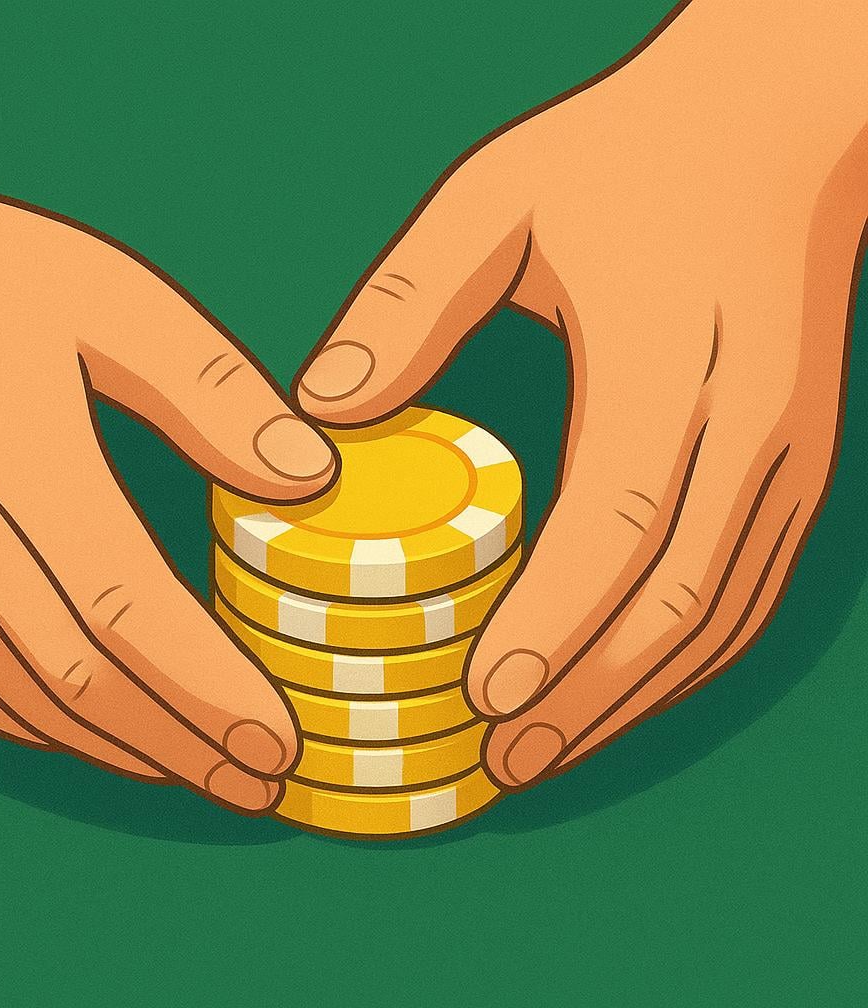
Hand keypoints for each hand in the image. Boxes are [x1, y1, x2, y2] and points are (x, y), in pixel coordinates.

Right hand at [0, 140, 336, 813]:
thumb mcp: (99, 294)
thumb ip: (208, 389)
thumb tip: (307, 475)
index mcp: (16, 463)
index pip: (130, 614)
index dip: (209, 693)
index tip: (280, 745)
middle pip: (80, 682)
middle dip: (179, 746)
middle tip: (257, 788)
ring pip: (18, 698)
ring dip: (117, 749)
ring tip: (195, 774)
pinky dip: (39, 722)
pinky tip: (92, 734)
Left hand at [294, 2, 867, 788]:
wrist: (776, 130)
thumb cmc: (628, 158)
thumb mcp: (498, 201)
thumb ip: (407, 302)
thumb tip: (320, 413)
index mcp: (667, 358)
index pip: (617, 522)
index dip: (554, 624)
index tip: (485, 698)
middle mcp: (749, 426)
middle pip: (675, 603)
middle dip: (587, 699)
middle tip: (500, 764)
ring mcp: (789, 458)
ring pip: (719, 621)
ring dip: (634, 702)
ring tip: (546, 754)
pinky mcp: (798, 470)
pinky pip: (746, 597)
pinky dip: (681, 665)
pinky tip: (619, 694)